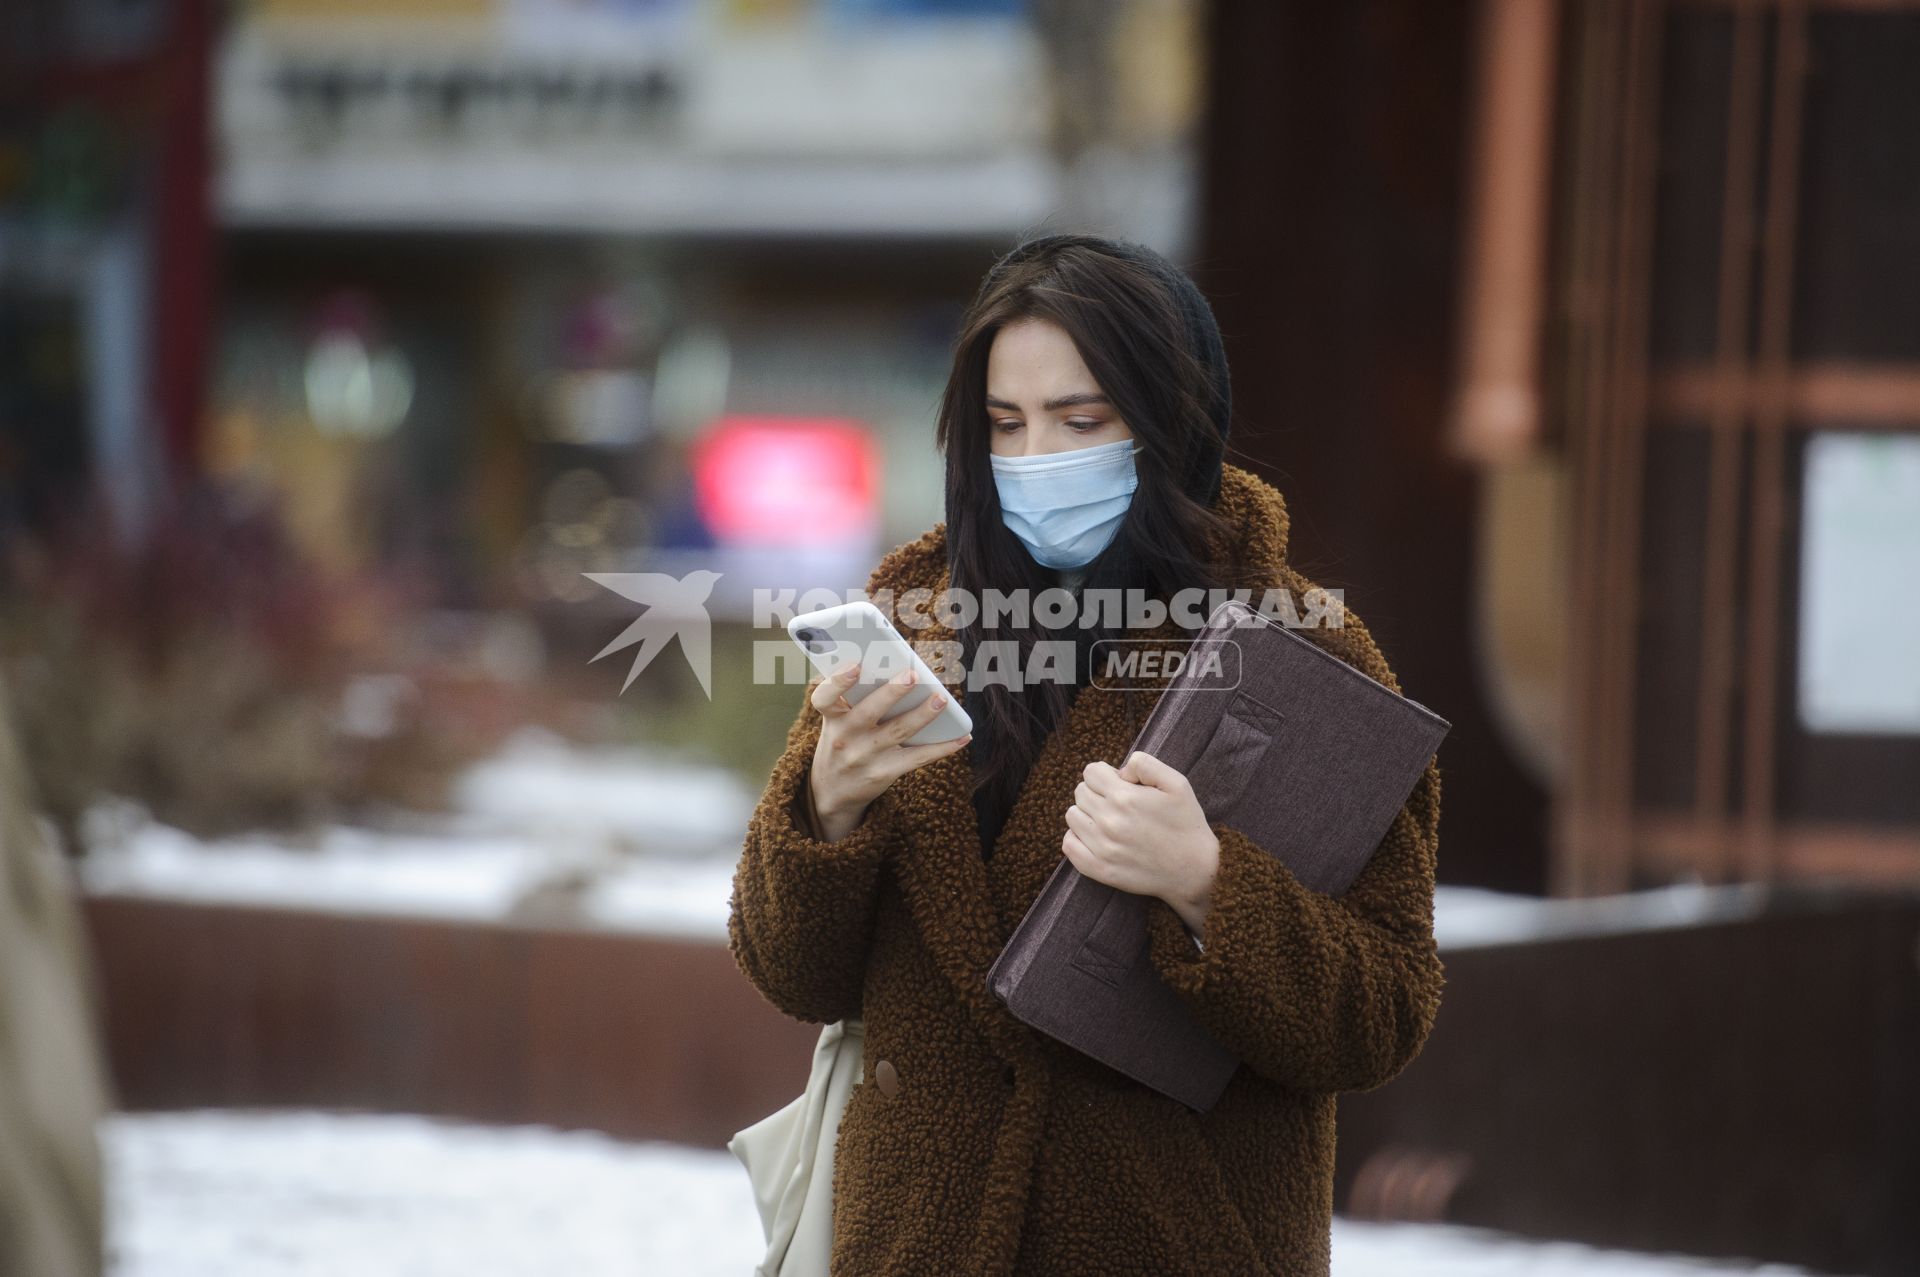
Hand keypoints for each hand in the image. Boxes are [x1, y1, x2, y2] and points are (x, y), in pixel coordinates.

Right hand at [807, 662, 970, 841]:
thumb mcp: (838, 722)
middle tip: (912, 675)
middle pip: (868, 711)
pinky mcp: (883, 773)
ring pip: (899, 731)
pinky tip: (962, 737)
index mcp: (832, 717)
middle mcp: (845, 737)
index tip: (855, 666)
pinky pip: (917, 757)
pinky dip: (942, 747)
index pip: (825, 697)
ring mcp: (865, 757)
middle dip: (891, 693)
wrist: (831, 791)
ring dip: (923, 714)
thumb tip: (902, 673)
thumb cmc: (842, 742)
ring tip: (942, 699)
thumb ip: (857, 699)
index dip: (838, 681)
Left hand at [1063, 751, 1219, 935]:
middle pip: (1080, 792)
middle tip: (1120, 804)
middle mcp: (1108, 821)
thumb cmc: (1186, 823)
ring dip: (1087, 814)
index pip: (1091, 772)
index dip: (1106, 775)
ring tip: (1110, 821)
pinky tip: (1098, 837)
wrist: (1195, 870)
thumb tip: (1120, 770)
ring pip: (1072, 816)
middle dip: (1097, 792)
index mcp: (1125, 797)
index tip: (1121, 785)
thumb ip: (1145, 764)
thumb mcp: (1176, 783)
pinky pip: (1069, 844)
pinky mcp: (1099, 869)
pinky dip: (1078, 837)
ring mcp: (1101, 847)